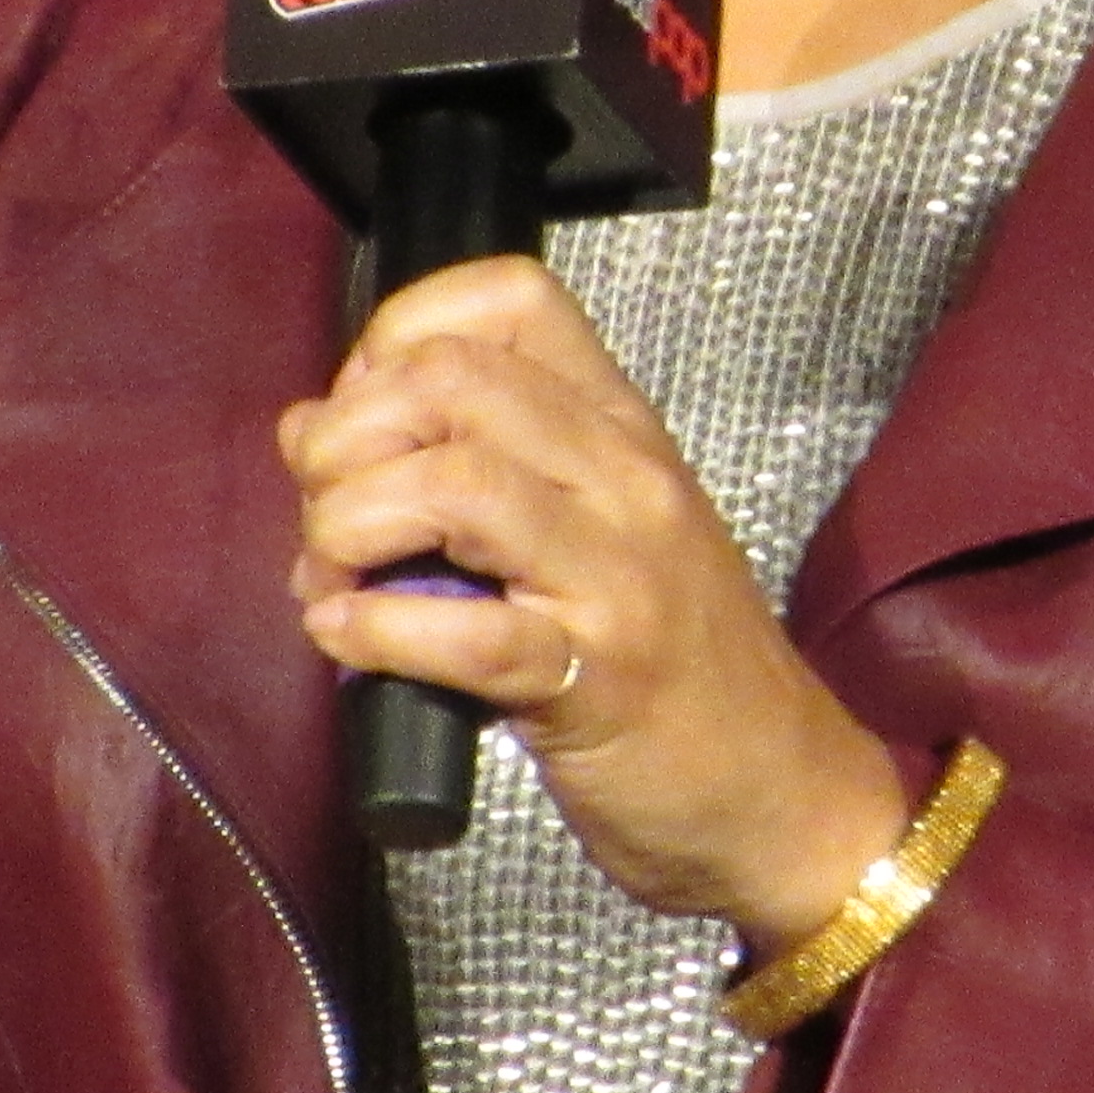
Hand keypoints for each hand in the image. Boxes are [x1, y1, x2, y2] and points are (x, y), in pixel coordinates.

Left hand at [279, 257, 908, 948]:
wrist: (782, 793)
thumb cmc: (673, 666)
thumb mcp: (591, 533)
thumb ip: (473, 470)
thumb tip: (312, 432)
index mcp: (619, 429)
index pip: (506, 298)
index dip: (394, 340)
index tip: (364, 421)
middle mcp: (624, 480)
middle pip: (450, 380)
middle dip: (346, 438)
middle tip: (330, 515)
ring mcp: (617, 576)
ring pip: (451, 484)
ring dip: (349, 526)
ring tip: (335, 579)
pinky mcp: (597, 681)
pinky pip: (467, 632)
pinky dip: (375, 630)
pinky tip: (346, 637)